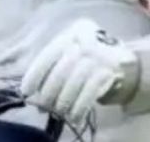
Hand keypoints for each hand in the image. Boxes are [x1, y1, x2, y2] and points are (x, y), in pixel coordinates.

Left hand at [20, 19, 136, 126]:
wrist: (122, 58)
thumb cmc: (87, 54)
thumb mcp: (72, 47)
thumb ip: (53, 61)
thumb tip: (34, 89)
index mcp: (72, 32)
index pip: (48, 55)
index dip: (35, 75)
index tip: (26, 91)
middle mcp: (85, 41)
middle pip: (61, 71)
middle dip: (49, 92)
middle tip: (43, 106)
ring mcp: (99, 56)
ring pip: (75, 83)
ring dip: (64, 102)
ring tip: (58, 112)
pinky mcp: (110, 72)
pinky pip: (90, 92)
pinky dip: (80, 107)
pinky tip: (74, 116)